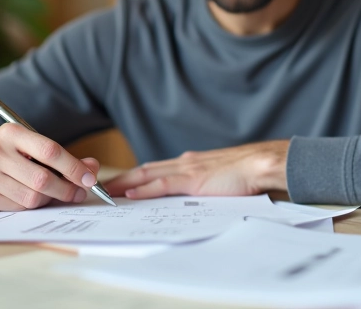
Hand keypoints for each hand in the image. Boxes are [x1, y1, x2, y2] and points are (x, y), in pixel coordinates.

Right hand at [0, 123, 100, 210]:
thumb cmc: (8, 155)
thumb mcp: (30, 147)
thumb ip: (62, 157)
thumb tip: (92, 169)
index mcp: (11, 132)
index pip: (50, 150)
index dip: (73, 167)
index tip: (89, 178)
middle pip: (42, 179)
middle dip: (66, 190)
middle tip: (79, 193)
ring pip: (32, 197)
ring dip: (49, 200)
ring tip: (53, 194)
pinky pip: (18, 208)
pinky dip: (30, 206)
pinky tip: (28, 197)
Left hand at [103, 140, 289, 199]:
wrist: (261, 165)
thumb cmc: (246, 174)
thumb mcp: (219, 180)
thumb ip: (204, 186)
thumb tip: (196, 198)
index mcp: (191, 163)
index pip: (156, 169)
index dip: (136, 176)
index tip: (118, 183)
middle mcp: (184, 162)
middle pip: (145, 170)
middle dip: (121, 178)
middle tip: (99, 187)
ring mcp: (187, 169)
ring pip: (147, 175)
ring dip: (124, 182)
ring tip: (104, 191)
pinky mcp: (192, 180)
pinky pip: (161, 185)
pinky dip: (143, 189)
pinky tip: (128, 193)